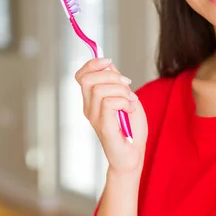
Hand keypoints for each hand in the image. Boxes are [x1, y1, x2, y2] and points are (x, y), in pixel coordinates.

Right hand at [75, 58, 147, 174]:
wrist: (133, 154)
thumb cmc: (131, 129)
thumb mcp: (126, 97)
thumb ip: (116, 82)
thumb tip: (108, 65)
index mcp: (92, 100)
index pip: (81, 75)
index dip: (93, 63)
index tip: (109, 61)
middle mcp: (89, 108)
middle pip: (88, 79)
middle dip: (111, 76)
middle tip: (127, 85)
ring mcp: (94, 118)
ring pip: (101, 89)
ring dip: (122, 91)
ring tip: (130, 102)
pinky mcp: (103, 126)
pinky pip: (109, 103)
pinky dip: (124, 102)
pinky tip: (129, 110)